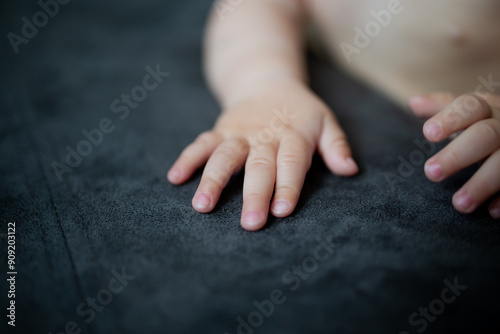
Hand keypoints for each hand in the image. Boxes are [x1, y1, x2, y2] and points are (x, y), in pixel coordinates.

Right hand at [168, 80, 357, 230]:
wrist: (267, 82)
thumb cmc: (300, 111)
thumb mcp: (325, 121)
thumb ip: (336, 145)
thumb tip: (350, 170)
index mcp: (293, 135)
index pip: (290, 162)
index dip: (287, 185)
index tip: (282, 210)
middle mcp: (264, 136)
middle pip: (258, 165)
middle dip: (254, 194)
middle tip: (250, 223)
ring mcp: (239, 133)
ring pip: (224, 155)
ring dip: (212, 180)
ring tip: (202, 206)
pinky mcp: (220, 130)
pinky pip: (201, 143)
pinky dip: (187, 159)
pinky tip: (175, 178)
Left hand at [408, 92, 499, 218]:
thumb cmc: (487, 122)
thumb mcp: (468, 112)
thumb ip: (443, 107)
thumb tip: (413, 102)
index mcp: (487, 108)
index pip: (470, 106)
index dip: (450, 119)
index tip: (428, 133)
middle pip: (485, 135)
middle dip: (457, 155)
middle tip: (431, 173)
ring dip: (482, 184)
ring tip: (459, 205)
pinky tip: (491, 211)